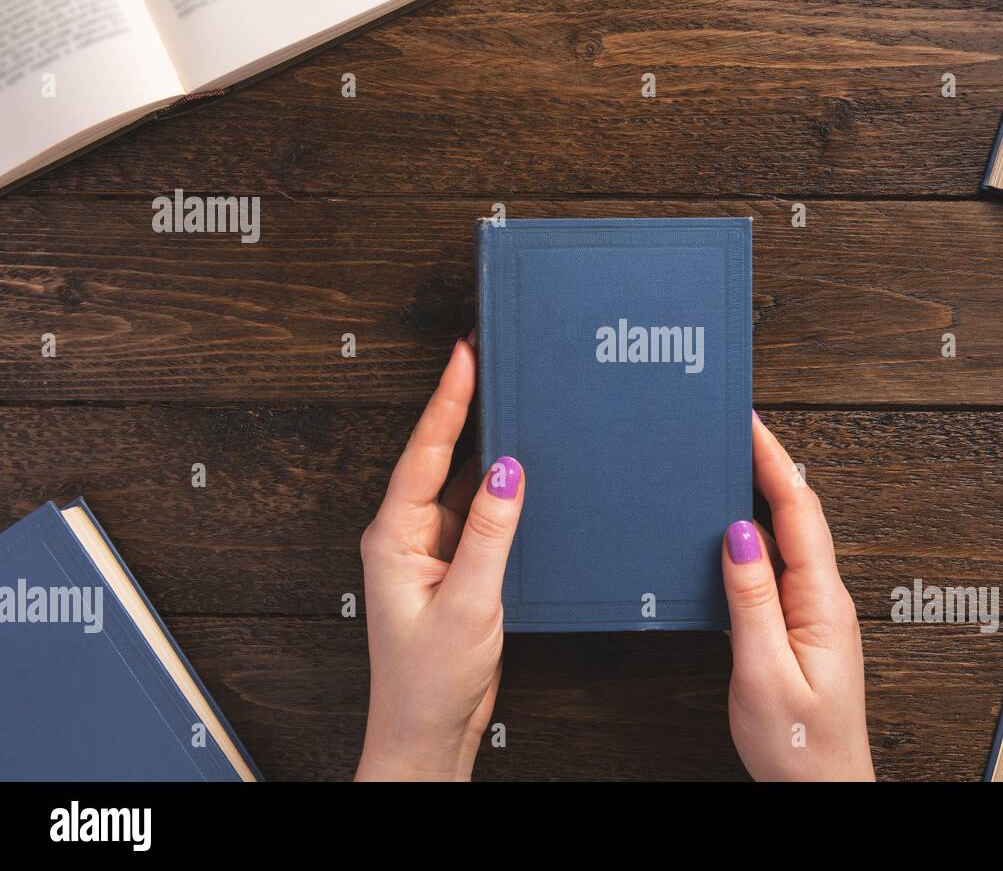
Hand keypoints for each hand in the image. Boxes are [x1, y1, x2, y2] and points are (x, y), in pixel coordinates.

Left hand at [355, 337, 524, 780]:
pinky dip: (502, 486)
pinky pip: (481, 512)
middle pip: (440, 456)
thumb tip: (509, 471)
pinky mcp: (457, 566)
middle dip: (463, 405)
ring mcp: (433, 549)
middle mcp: (410, 535)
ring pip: (464, 481)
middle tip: (487, 354)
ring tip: (510, 395)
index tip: (465, 355)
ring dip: (485, 443)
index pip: (425, 453)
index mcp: (395, 537)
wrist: (429, 732)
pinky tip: (522, 466)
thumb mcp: (468, 602)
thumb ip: (491, 533)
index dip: (448, 400)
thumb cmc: (429, 680)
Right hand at [721, 412, 874, 780]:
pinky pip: (778, 566)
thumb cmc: (800, 746)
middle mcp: (823, 598)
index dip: (773, 460)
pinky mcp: (800, 627)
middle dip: (767, 464)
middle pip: (797, 513)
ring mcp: (814, 612)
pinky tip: (734, 532)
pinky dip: (755, 535)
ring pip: (787, 537)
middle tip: (734, 429)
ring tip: (730, 464)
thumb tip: (738, 533)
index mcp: (821, 601)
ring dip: (761, 496)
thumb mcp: (763, 672)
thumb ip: (751, 601)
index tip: (749, 422)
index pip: (798, 510)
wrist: (822, 792)